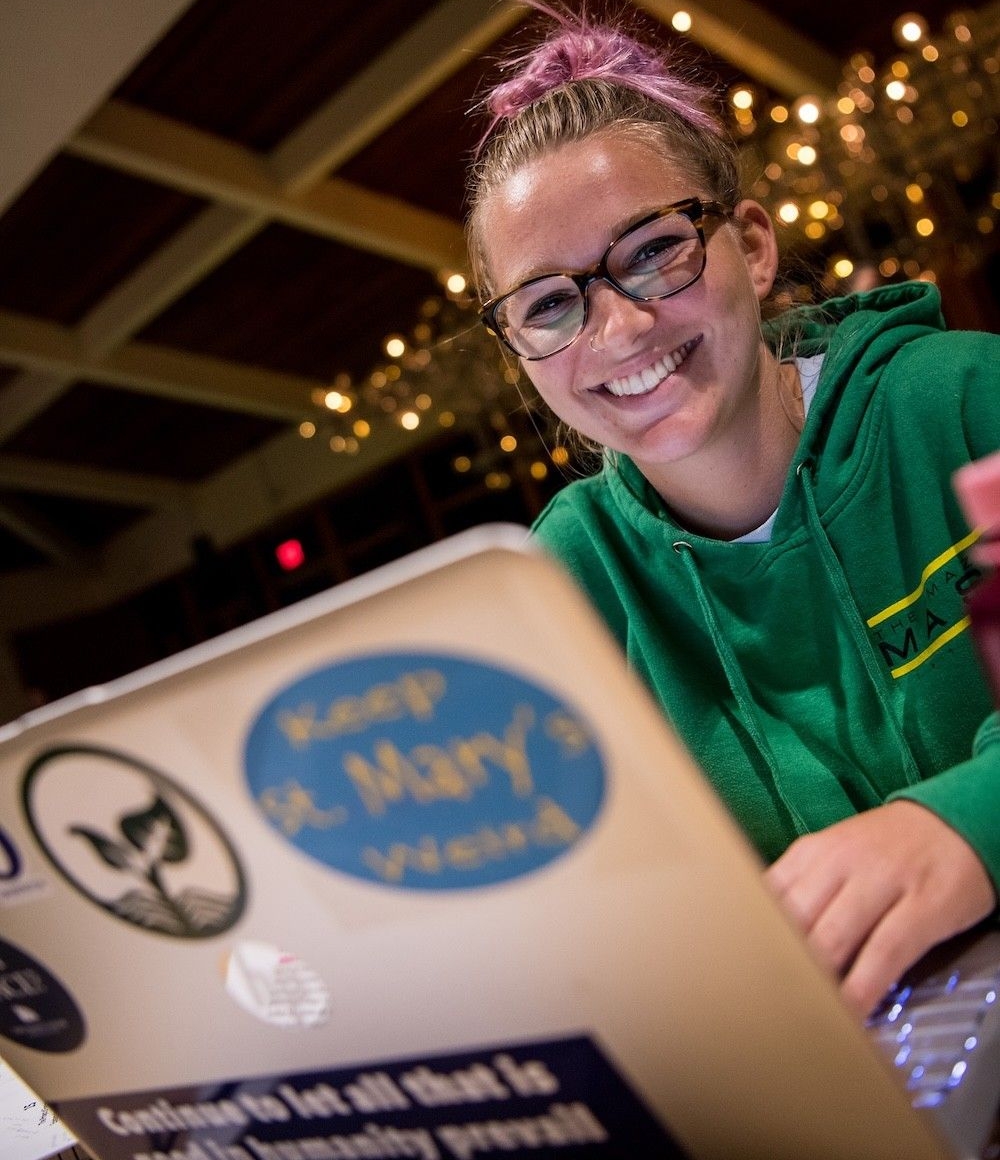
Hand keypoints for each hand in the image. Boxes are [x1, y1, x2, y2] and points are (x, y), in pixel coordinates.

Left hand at [765, 800, 996, 1017]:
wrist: (957, 820)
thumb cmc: (888, 848)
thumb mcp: (835, 853)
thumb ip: (801, 888)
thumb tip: (762, 933)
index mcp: (813, 851)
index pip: (766, 896)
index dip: (752, 937)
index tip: (742, 968)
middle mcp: (842, 861)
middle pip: (794, 919)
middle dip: (779, 962)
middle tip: (769, 999)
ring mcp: (883, 880)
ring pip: (833, 937)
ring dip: (817, 980)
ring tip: (806, 1012)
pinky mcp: (923, 905)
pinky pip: (884, 953)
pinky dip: (864, 987)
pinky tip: (853, 1010)